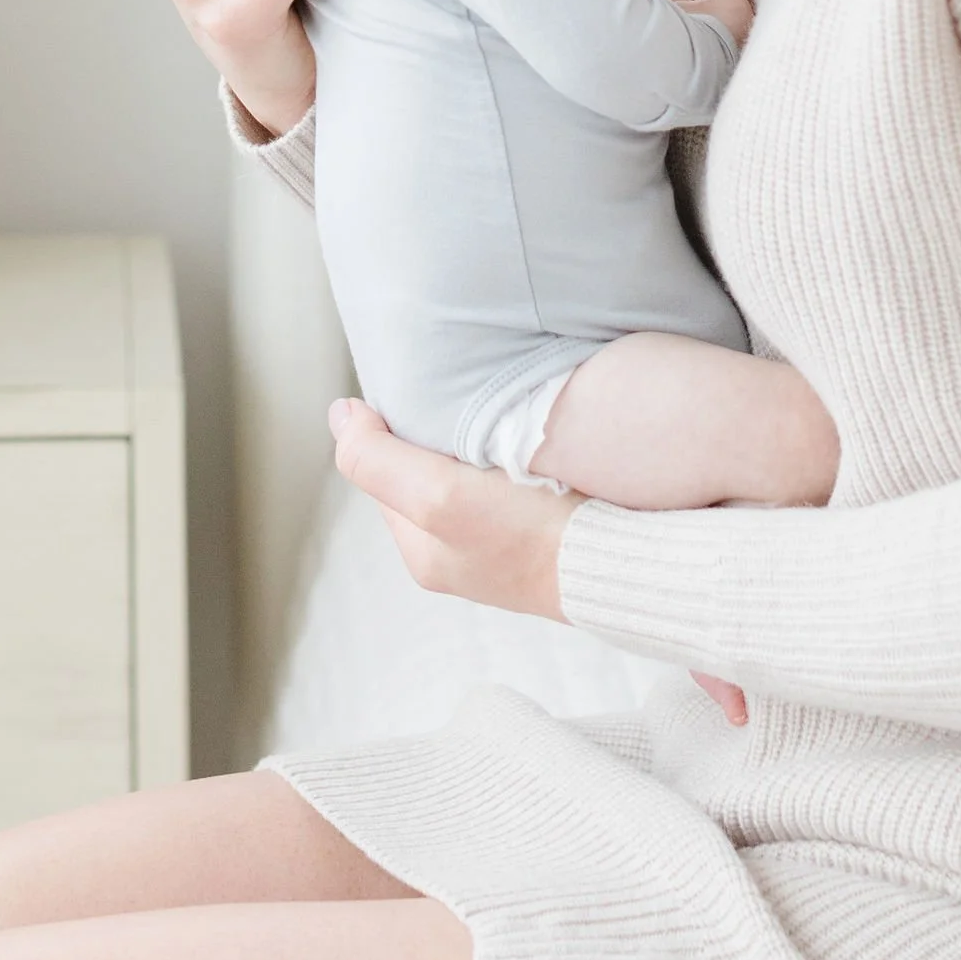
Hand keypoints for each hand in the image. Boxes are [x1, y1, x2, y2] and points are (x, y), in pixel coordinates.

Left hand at [330, 400, 575, 618]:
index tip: (424, 396)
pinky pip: (511, 483)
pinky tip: (532, 445)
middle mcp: (457, 555)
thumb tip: (338, 414)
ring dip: (477, 444)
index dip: (395, 427)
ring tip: (500, 419)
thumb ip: (378, 458)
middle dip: (435, 435)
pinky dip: (513, 458)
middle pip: (425, 471)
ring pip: (468, 475)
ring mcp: (502, 546)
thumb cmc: (529, 535)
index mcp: (422, 552)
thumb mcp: (435, 495)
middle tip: (464, 401)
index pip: (385, 470)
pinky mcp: (544, 533)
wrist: (621, 564)